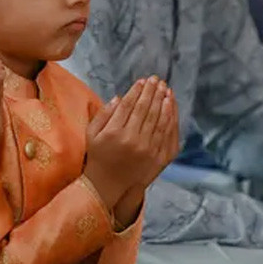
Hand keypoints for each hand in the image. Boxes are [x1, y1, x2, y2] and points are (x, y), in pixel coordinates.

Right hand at [83, 77, 177, 211]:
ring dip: (163, 101)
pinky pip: (167, 133)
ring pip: (159, 119)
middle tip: (155, 79)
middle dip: (151, 92)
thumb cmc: (97, 156)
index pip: (129, 106)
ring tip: (164, 88)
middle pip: (145, 110)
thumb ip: (103, 114)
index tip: (142, 80)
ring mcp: (148, 150)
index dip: (136, 91)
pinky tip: (170, 106)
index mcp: (115, 133)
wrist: (109, 185)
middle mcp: (133, 140)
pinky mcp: (158, 158)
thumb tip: (120, 97)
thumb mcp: (91, 134)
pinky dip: (170, 118)